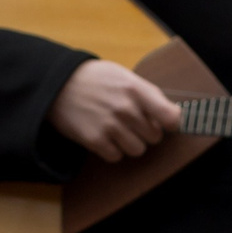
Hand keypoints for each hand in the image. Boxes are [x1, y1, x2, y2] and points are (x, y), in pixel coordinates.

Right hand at [47, 59, 181, 161]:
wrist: (58, 84)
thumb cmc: (96, 80)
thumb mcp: (124, 76)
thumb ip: (149, 95)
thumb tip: (174, 116)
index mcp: (135, 89)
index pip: (170, 117)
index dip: (171, 123)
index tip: (165, 123)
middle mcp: (125, 108)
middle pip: (154, 138)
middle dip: (145, 132)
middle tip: (130, 121)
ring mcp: (110, 126)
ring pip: (137, 150)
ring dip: (129, 143)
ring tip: (116, 129)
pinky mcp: (95, 140)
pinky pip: (117, 156)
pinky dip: (112, 149)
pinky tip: (103, 135)